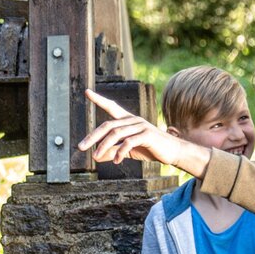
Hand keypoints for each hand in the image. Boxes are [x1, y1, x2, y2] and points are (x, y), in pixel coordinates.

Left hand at [78, 89, 209, 176]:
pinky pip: (129, 142)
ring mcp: (141, 126)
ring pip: (116, 134)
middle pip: (108, 125)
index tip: (87, 92)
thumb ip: (113, 151)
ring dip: (104, 146)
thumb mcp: (128, 151)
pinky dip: (120, 152)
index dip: (99, 99)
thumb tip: (96, 157)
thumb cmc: (150, 149)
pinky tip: (116, 161)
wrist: (173, 152)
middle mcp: (133, 120)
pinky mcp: (148, 135)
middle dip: (93, 136)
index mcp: (128, 120)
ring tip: (95, 157)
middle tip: (81, 147)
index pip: (111, 107)